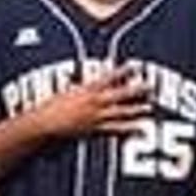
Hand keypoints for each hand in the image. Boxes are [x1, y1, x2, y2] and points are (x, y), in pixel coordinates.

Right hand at [33, 65, 151, 139]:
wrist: (45, 124)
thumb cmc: (52, 107)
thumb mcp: (66, 91)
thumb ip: (79, 85)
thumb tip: (85, 78)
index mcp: (87, 90)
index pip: (108, 77)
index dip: (122, 71)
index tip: (135, 65)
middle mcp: (94, 102)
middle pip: (119, 94)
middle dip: (136, 90)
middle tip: (151, 86)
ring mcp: (96, 117)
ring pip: (120, 112)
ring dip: (136, 110)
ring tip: (149, 108)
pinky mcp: (95, 130)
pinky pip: (114, 130)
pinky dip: (128, 130)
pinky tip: (140, 130)